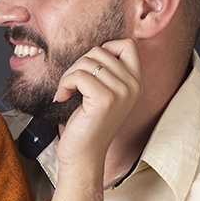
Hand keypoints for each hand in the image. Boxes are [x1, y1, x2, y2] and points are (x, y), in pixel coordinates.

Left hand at [50, 39, 141, 200]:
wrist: (84, 156)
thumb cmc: (88, 123)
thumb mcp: (106, 93)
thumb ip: (108, 71)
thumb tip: (96, 47)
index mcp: (137, 82)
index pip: (128, 44)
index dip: (105, 48)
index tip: (90, 70)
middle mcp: (134, 86)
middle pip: (100, 50)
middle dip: (79, 64)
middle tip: (72, 84)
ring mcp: (121, 92)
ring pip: (87, 61)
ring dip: (69, 74)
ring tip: (67, 91)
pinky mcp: (104, 100)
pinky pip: (78, 75)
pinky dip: (65, 84)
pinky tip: (63, 97)